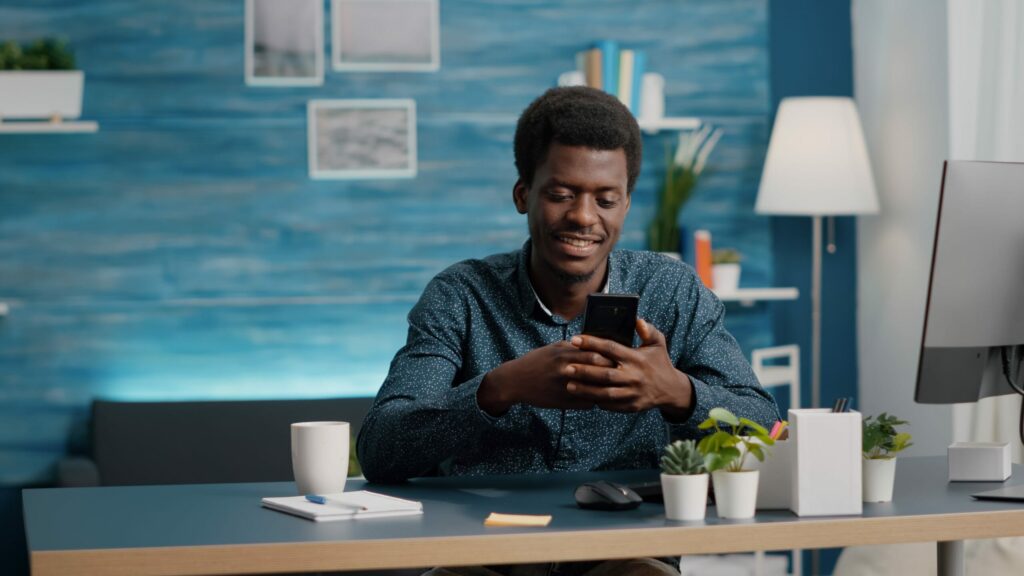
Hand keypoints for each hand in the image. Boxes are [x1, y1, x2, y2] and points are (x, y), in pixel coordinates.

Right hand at [478, 341, 616, 415]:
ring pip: (596, 390)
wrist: (516, 381)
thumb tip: (595, 344)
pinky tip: (597, 399)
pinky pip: (587, 404)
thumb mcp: (554, 349)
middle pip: (599, 372)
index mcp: (566, 354)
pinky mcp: (563, 402)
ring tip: (613, 387)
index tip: (619, 358)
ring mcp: (565, 387)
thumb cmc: (537, 361)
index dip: (610, 357)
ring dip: (606, 389)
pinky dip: (594, 401)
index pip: (597, 354)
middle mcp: (567, 369)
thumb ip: (574, 347)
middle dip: (612, 373)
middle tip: (622, 374)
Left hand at [565, 319, 692, 417]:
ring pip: (605, 393)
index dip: (592, 343)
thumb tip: (637, 320)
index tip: (575, 339)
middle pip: (605, 374)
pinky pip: (610, 405)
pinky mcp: (631, 406)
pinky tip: (583, 397)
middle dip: (584, 370)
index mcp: (636, 358)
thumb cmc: (659, 362)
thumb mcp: (658, 344)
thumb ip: (648, 330)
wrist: (671, 390)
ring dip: (586, 389)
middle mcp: (634, 376)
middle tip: (566, 367)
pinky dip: (596, 401)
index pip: (611, 348)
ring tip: (569, 385)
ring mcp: (632, 393)